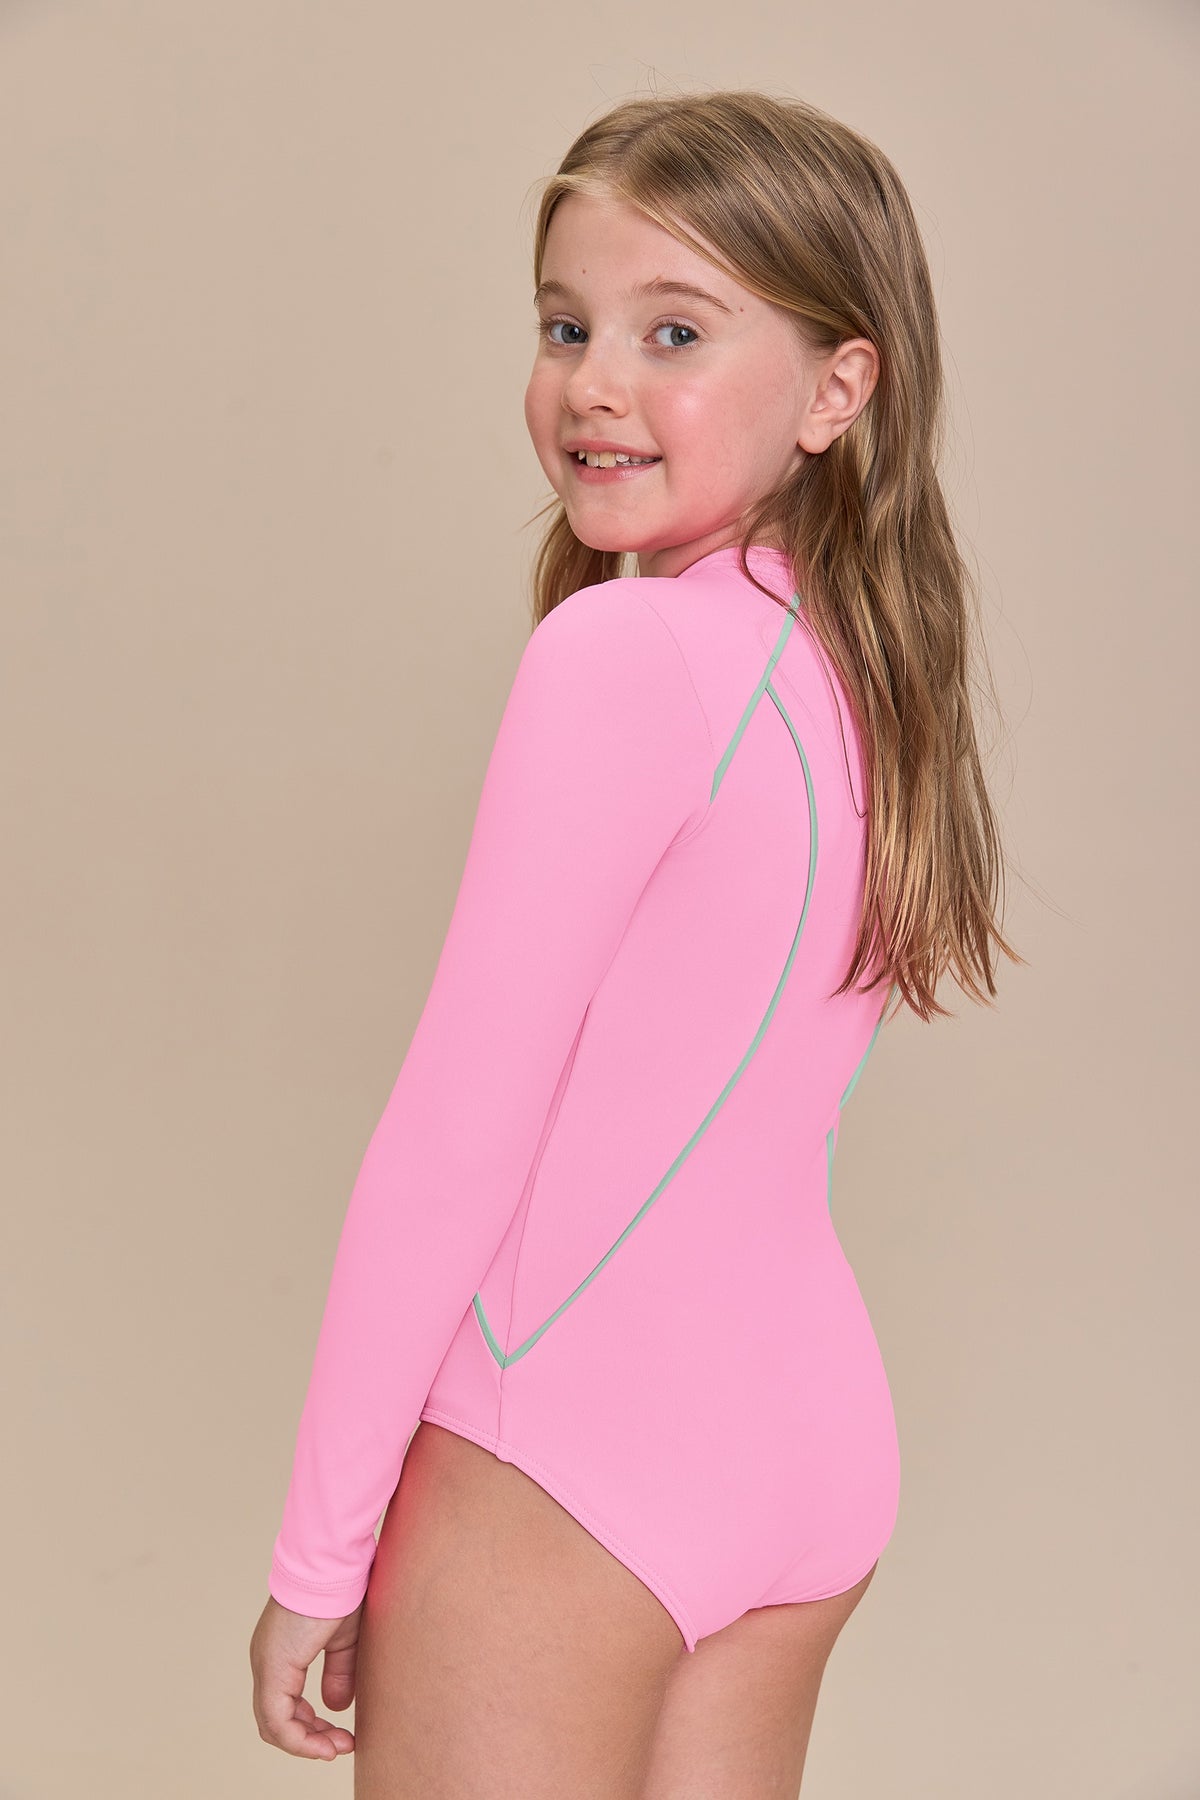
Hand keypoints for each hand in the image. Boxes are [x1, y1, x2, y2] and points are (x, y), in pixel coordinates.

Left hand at [250, 1593, 360, 1759]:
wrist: (333, 1564)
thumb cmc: (341, 1590)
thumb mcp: (343, 1640)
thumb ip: (338, 1673)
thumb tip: (335, 1708)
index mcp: (280, 1653)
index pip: (285, 1705)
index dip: (310, 1726)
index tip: (341, 1734)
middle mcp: (266, 1662)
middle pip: (277, 1720)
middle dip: (311, 1739)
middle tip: (342, 1746)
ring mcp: (266, 1666)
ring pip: (274, 1726)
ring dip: (307, 1744)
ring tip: (338, 1748)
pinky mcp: (273, 1670)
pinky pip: (278, 1722)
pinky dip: (300, 1741)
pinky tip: (325, 1746)